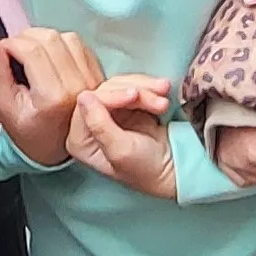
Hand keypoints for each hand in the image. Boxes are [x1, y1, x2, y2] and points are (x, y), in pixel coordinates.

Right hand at [0, 29, 107, 167]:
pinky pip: (79, 44)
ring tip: (30, 51)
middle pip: (50, 39)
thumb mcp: (4, 107)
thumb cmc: (28, 130)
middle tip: (13, 49)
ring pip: (66, 37)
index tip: (1, 50)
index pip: (32, 50)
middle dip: (26, 37)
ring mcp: (91, 79)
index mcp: (53, 97)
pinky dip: (60, 43)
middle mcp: (77, 86)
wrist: (57, 146)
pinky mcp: (98, 74)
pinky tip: (48, 55)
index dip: (11, 43)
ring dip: (44, 38)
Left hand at [67, 75, 177, 196]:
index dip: (112, 96)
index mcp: (80, 141)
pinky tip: (164, 92)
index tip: (135, 95)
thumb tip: (83, 97)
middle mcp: (89, 125)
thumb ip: (100, 125)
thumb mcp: (121, 150)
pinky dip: (150, 88)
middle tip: (160, 102)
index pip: (88, 106)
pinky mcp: (125, 106)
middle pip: (105, 92)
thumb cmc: (146, 168)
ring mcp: (107, 113)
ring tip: (165, 102)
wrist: (174, 168)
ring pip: (121, 86)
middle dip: (136, 92)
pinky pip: (133, 86)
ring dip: (146, 89)